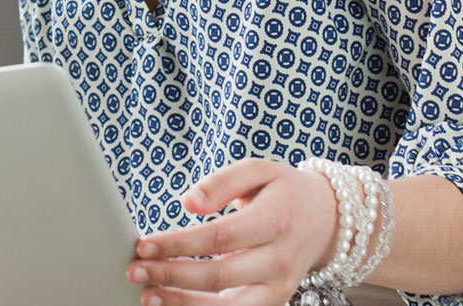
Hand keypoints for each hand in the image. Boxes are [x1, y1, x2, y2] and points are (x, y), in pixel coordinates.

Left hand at [125, 158, 340, 305]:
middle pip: (219, 276)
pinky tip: (173, 304)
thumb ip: (221, 181)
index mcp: (275, 222)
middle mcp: (280, 261)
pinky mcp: (274, 301)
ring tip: (148, 296)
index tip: (143, 245)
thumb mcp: (259, 170)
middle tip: (134, 271)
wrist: (327, 219)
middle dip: (171, 275)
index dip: (178, 244)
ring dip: (184, 304)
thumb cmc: (284, 191)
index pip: (219, 238)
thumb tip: (188, 202)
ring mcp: (279, 287)